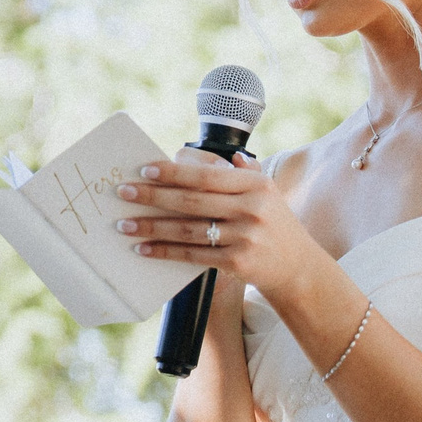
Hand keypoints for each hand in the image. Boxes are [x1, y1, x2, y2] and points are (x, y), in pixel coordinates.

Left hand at [115, 148, 293, 291]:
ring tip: (124, 225)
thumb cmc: (274, 224)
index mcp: (255, 184)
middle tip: (123, 193)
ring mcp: (245, 237)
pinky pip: (192, 255)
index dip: (173, 172)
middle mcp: (252, 208)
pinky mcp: (238, 263)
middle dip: (153, 196)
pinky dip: (165, 252)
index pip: (206, 175)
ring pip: (188, 230)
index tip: (144, 170)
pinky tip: (144, 250)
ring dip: (152, 228)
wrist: (298, 268)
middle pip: (192, 201)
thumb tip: (210, 153)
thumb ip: (242, 170)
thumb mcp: (267, 192)